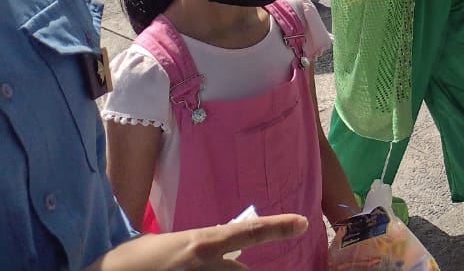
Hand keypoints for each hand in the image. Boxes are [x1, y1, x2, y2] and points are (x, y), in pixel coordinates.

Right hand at [89, 213, 306, 270]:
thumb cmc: (133, 261)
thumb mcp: (172, 245)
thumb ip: (202, 247)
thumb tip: (225, 252)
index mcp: (200, 243)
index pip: (247, 231)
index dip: (277, 227)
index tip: (304, 223)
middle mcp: (203, 265)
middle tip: (203, 266)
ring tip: (187, 267)